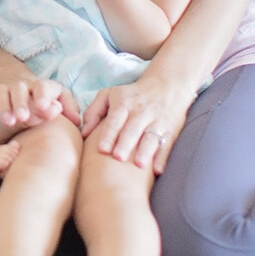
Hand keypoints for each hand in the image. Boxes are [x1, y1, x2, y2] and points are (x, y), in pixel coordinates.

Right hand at [0, 67, 79, 127]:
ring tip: (8, 122)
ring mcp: (3, 88)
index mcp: (39, 86)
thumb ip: (67, 106)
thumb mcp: (55, 96)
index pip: (44, 86)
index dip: (44, 97)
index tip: (45, 110)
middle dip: (22, 103)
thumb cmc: (38, 94)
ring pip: (0, 92)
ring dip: (3, 106)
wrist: (9, 76)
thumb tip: (78, 121)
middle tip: (23, 119)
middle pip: (20, 90)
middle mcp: (21, 85)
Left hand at [79, 72, 198, 169]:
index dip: (109, 134)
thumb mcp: (110, 95)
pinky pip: (167, 144)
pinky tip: (157, 170)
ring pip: (151, 137)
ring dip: (145, 151)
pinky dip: (163, 157)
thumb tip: (83, 133)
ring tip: (139, 165)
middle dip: (126, 143)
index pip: (115, 120)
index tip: (102, 149)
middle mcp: (141, 112)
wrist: (167, 85)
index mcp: (124, 103)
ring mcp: (158, 121)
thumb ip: (93, 112)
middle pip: (133, 129)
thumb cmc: (131, 95)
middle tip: (118, 158)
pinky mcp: (171, 130)